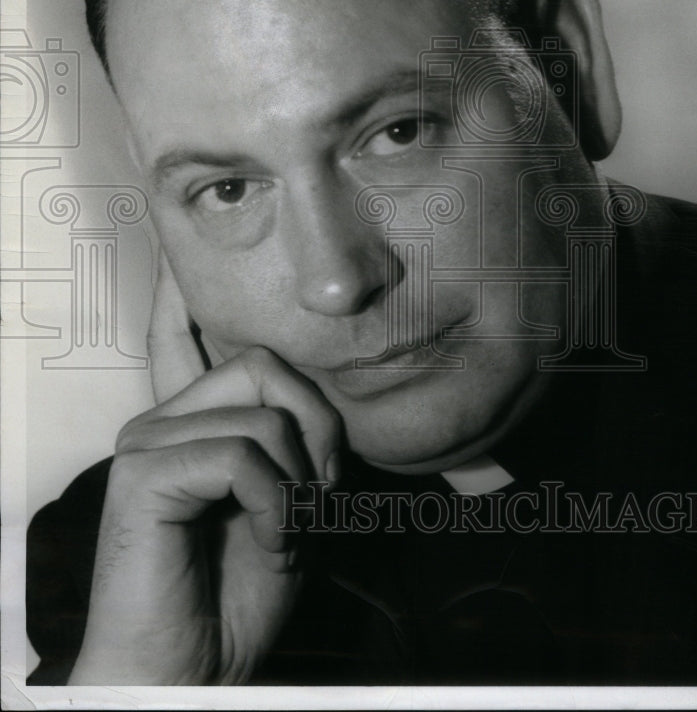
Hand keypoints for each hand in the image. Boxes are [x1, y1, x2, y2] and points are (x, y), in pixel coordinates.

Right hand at [69, 252, 341, 683]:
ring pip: (264, 412)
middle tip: (319, 494)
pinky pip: (244, 456)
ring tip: (289, 532)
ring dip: (301, 483)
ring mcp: (148, 443)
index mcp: (190, 423)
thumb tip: (318, 396)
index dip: (181, 295)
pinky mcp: (145, 473)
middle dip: (318, 428)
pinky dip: (279, 505)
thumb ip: (290, 445)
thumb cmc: (236, 595)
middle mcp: (162, 421)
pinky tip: (269, 541)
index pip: (179, 337)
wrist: (191, 673)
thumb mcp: (286, 504)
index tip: (176, 259)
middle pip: (263, 365)